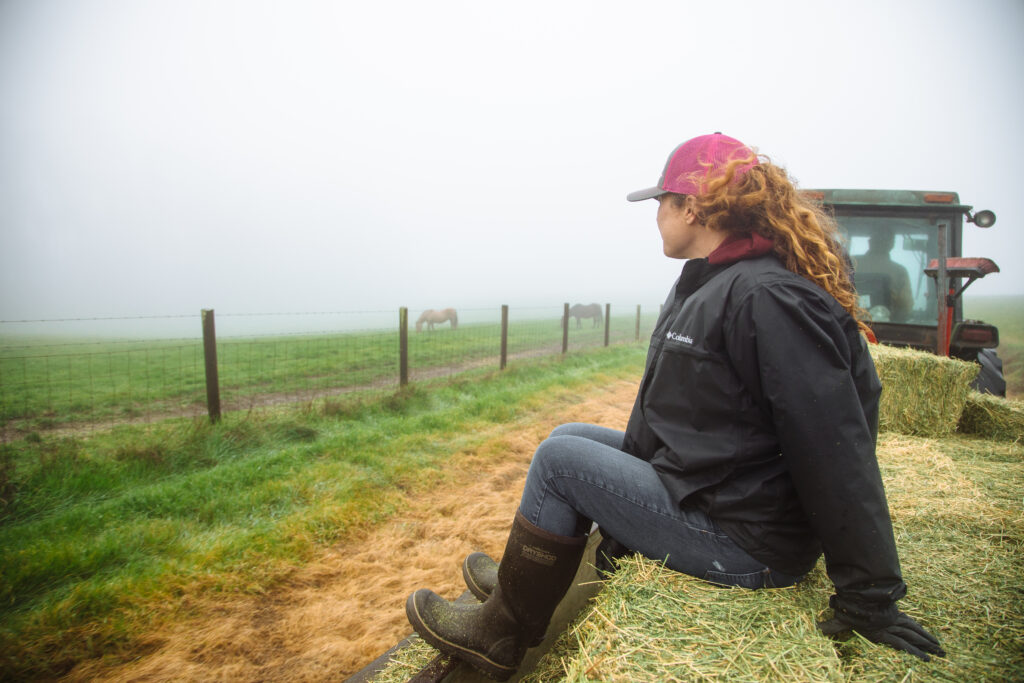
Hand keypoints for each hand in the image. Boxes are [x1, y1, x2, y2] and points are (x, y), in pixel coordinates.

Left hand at [818, 611, 945, 660]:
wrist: (860, 587)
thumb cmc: (850, 605)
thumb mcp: (840, 617)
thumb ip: (831, 625)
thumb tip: (818, 628)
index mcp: (881, 631)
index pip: (901, 643)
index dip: (914, 651)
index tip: (927, 660)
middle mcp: (892, 625)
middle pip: (913, 636)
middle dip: (927, 646)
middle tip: (943, 654)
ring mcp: (895, 617)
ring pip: (915, 628)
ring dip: (927, 638)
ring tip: (941, 647)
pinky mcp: (895, 612)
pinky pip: (910, 621)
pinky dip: (919, 627)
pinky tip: (926, 633)